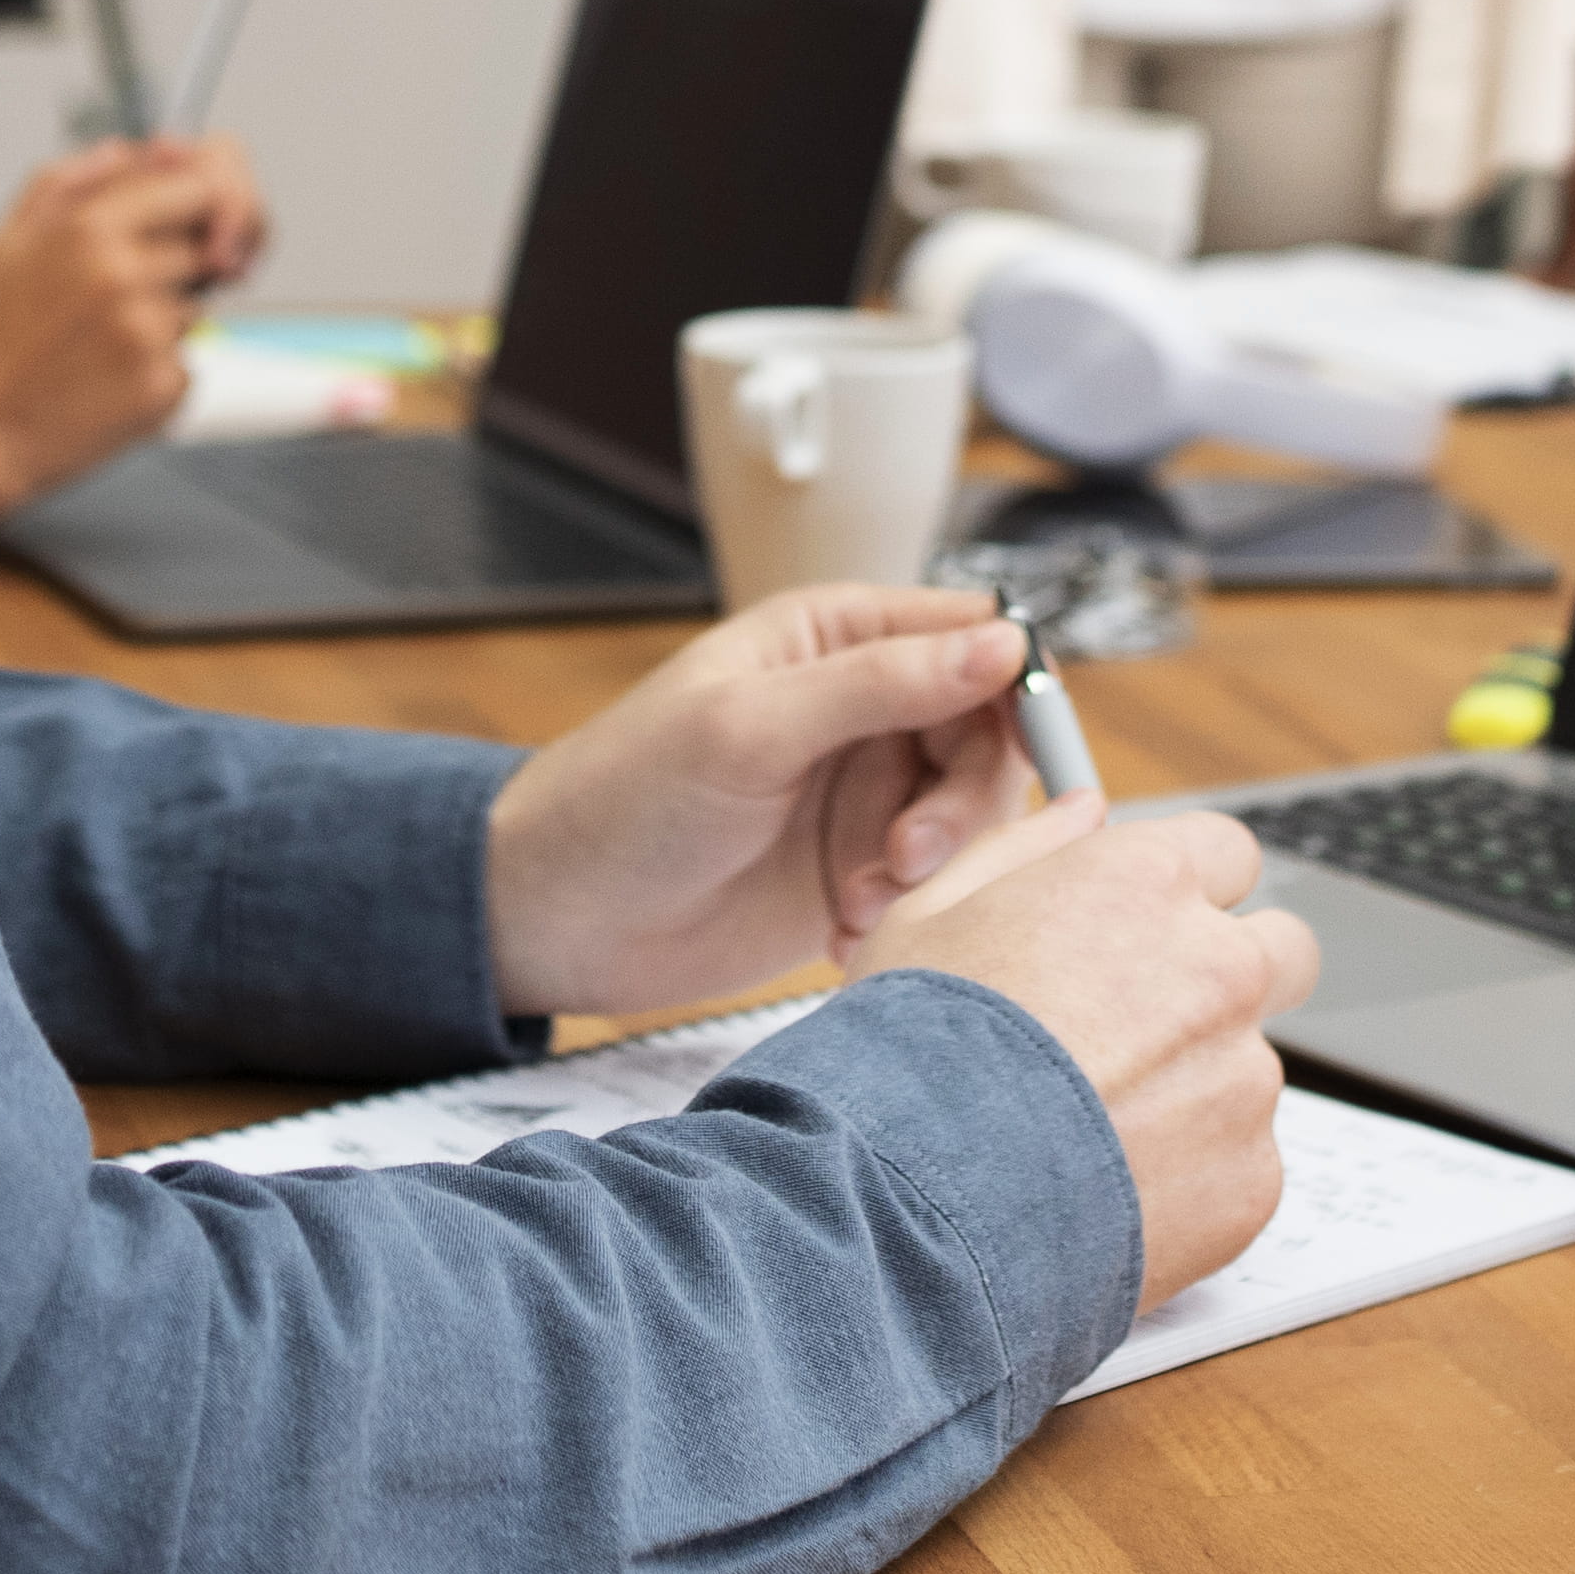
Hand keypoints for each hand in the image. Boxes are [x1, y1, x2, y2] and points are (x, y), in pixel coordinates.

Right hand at [0, 139, 263, 499]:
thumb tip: (131, 152)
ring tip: (96, 342)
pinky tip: (104, 378)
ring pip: (195, 311)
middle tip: (121, 295)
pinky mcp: (161, 389)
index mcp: (90, 229)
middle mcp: (125, 276)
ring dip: (163, 322)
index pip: (201, 188)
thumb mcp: (10, 238)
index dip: (203, 205)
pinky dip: (157, 372)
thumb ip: (74, 182)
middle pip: (204, 251)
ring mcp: (147, 335)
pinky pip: (187, 365)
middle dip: (176, 268)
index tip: (198, 222)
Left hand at [483, 587, 1038, 1018]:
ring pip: (971, 817)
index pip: (973, 636)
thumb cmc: (627, 798)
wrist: (558, 920)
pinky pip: (936, 884)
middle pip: (989, 736)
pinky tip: (849, 937)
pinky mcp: (861, 870)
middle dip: (963, 802)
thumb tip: (1005, 644)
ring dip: (937, 867)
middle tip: (909, 857)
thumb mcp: (750, 729)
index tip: (1017, 752)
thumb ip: (879, 685)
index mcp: (837, 636)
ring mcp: (865, 791)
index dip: (1014, 687)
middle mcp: (864, 706)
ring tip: (864, 905)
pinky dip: (913, 913)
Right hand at [850, 798, 1318, 1305]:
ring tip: (1089, 1133)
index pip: (1229, 852)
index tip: (1154, 929)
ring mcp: (1245, 1077)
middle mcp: (1218, 967)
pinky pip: (1241, 1163)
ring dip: (1198, 1088)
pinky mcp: (1253, 1177)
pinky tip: (1105, 1190)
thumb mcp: (929, 917)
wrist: (911, 1207)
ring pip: (1249, 1068)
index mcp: (1147, 883)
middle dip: (1230, 980)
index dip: (1189, 890)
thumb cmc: (907, 1056)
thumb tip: (1084, 812)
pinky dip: (1191, 1178)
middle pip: (1281, 951)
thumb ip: (1025, 849)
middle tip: (1147, 1030)